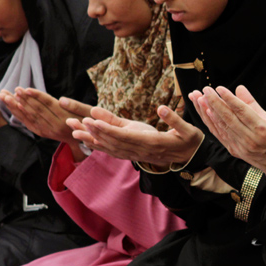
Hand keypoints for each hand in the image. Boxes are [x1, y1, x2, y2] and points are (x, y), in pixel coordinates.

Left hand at [0, 88, 87, 143]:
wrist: (85, 139)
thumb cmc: (87, 121)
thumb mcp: (88, 112)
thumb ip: (75, 106)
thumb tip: (62, 99)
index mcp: (66, 119)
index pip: (49, 105)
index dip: (37, 96)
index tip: (26, 89)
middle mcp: (55, 126)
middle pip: (37, 111)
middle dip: (24, 99)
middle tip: (14, 89)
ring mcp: (48, 131)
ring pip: (31, 117)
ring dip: (17, 106)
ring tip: (7, 96)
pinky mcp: (43, 133)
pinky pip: (30, 123)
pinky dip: (21, 115)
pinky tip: (14, 106)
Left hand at [67, 105, 202, 167]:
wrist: (191, 157)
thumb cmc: (189, 140)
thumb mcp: (187, 129)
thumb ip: (174, 119)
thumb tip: (162, 108)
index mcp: (152, 143)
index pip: (125, 136)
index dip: (108, 129)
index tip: (93, 120)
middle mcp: (141, 151)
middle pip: (113, 142)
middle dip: (94, 133)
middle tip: (76, 123)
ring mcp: (137, 154)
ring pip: (111, 148)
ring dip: (93, 140)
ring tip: (74, 132)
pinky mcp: (135, 155)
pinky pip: (114, 152)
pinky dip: (100, 147)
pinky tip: (88, 142)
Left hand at [190, 83, 265, 176]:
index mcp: (263, 129)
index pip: (241, 111)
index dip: (229, 98)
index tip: (219, 88)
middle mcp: (250, 139)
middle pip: (228, 118)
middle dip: (214, 103)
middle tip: (205, 89)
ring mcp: (243, 147)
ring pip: (222, 128)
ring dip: (210, 113)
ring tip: (201, 99)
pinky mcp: (239, 152)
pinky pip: (223, 137)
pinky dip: (214, 125)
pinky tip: (208, 115)